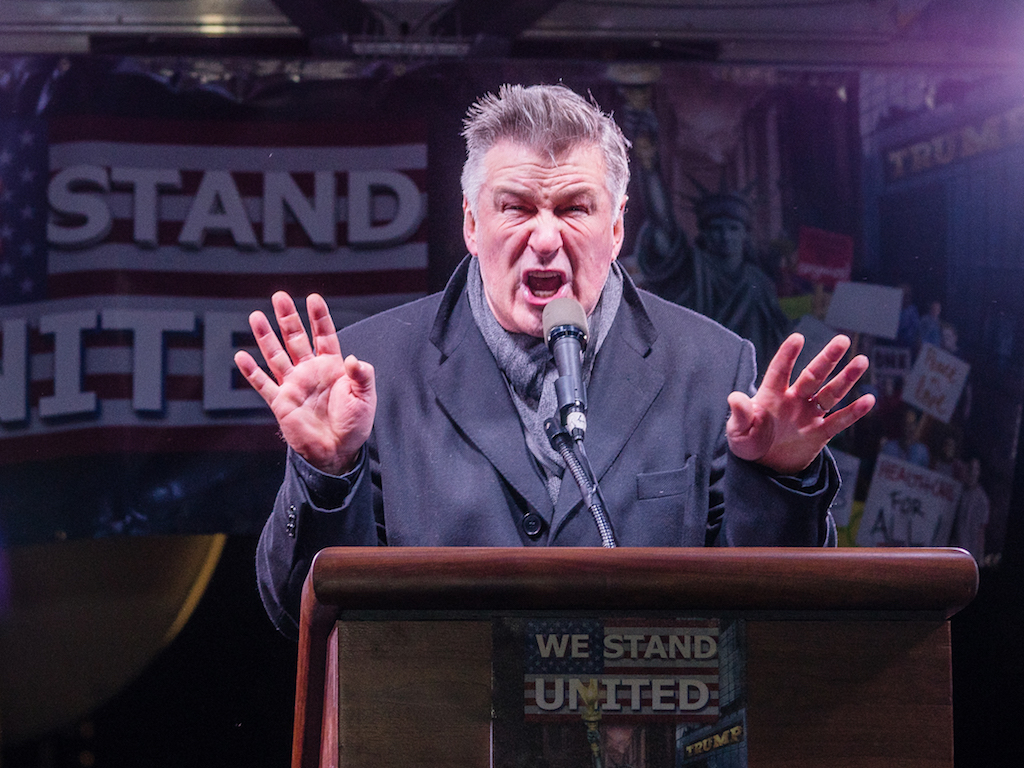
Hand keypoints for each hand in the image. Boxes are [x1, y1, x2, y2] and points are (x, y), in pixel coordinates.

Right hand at [234, 292, 375, 474]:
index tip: (313, 298)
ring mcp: (293, 385)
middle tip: (279, 296)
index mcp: (332, 366)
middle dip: (288, 317)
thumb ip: (362, 375)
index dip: (319, 317)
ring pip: (275, 355)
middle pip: (295, 338)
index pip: (324, 335)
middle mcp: (310, 371)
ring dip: (266, 336)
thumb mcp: (365, 397)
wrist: (337, 452)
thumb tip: (354, 358)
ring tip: (255, 316)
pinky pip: (263, 384)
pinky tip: (241, 356)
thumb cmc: (354, 424)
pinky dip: (251, 371)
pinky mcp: (280, 402)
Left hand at [726, 333, 874, 474]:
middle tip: (842, 340)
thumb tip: (735, 397)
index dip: (788, 355)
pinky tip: (869, 400)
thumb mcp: (738, 431)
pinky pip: (839, 421)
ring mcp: (809, 415)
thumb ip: (740, 414)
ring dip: (846, 379)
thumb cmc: (748, 442)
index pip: (780, 371)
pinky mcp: (820, 433)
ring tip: (862, 361)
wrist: (764, 467)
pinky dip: (853, 412)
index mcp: (771, 395)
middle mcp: (793, 401)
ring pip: (830, 394)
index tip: (798, 338)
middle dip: (827, 359)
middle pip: (813, 376)